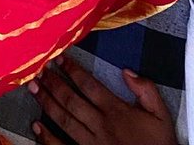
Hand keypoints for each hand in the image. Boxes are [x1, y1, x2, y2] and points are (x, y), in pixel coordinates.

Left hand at [29, 59, 176, 144]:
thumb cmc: (159, 144)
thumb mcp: (161, 115)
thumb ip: (146, 89)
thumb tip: (127, 71)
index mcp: (116, 111)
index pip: (88, 85)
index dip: (72, 70)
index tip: (59, 58)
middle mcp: (100, 125)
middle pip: (71, 100)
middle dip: (53, 83)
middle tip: (38, 69)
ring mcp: (91, 144)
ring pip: (64, 120)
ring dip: (47, 103)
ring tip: (33, 88)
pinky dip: (47, 137)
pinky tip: (36, 126)